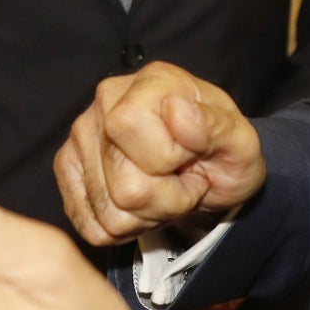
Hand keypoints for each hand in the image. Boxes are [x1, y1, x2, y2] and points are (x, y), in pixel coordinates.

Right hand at [54, 63, 265, 246]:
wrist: (211, 173)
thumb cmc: (225, 153)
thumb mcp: (241, 142)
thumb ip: (215, 125)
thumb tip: (177, 111)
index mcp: (150, 83)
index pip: (128, 126)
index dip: (169, 158)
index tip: (193, 155)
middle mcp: (106, 102)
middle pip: (124, 185)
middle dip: (166, 199)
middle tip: (182, 179)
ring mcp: (81, 137)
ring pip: (109, 212)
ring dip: (147, 214)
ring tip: (164, 188)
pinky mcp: (68, 170)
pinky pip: (91, 226)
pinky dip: (124, 226)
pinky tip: (142, 201)